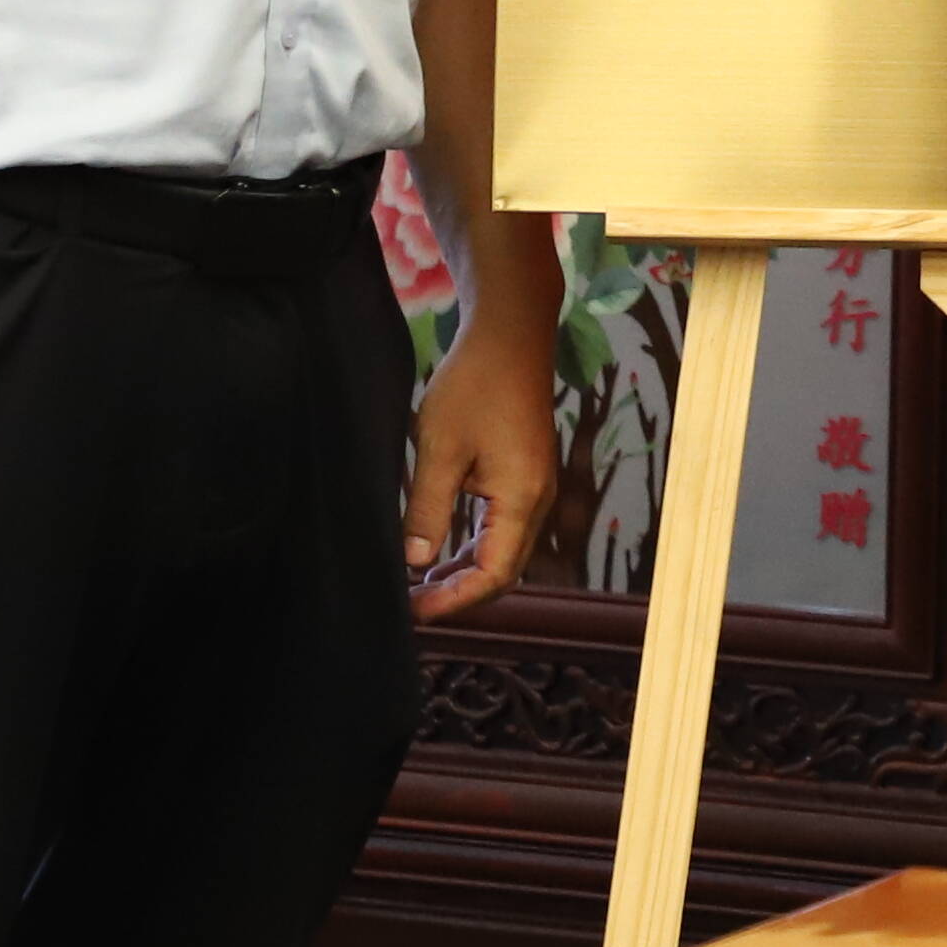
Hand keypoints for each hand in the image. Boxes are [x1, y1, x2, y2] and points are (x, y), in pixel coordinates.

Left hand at [406, 310, 560, 616]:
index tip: (413, 612)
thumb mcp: (439, 447)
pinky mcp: (526, 474)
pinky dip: (474, 546)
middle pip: (503, 571)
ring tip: (419, 585)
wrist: (511, 334)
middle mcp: (536, 500)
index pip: (492, 575)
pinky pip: (503, 527)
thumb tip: (415, 562)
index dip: (454, 601)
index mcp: (520, 498)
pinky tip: (441, 550)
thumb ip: (428, 509)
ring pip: (503, 551)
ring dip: (464, 572)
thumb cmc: (474, 383)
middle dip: (458, 594)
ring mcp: (534, 487)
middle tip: (411, 605)